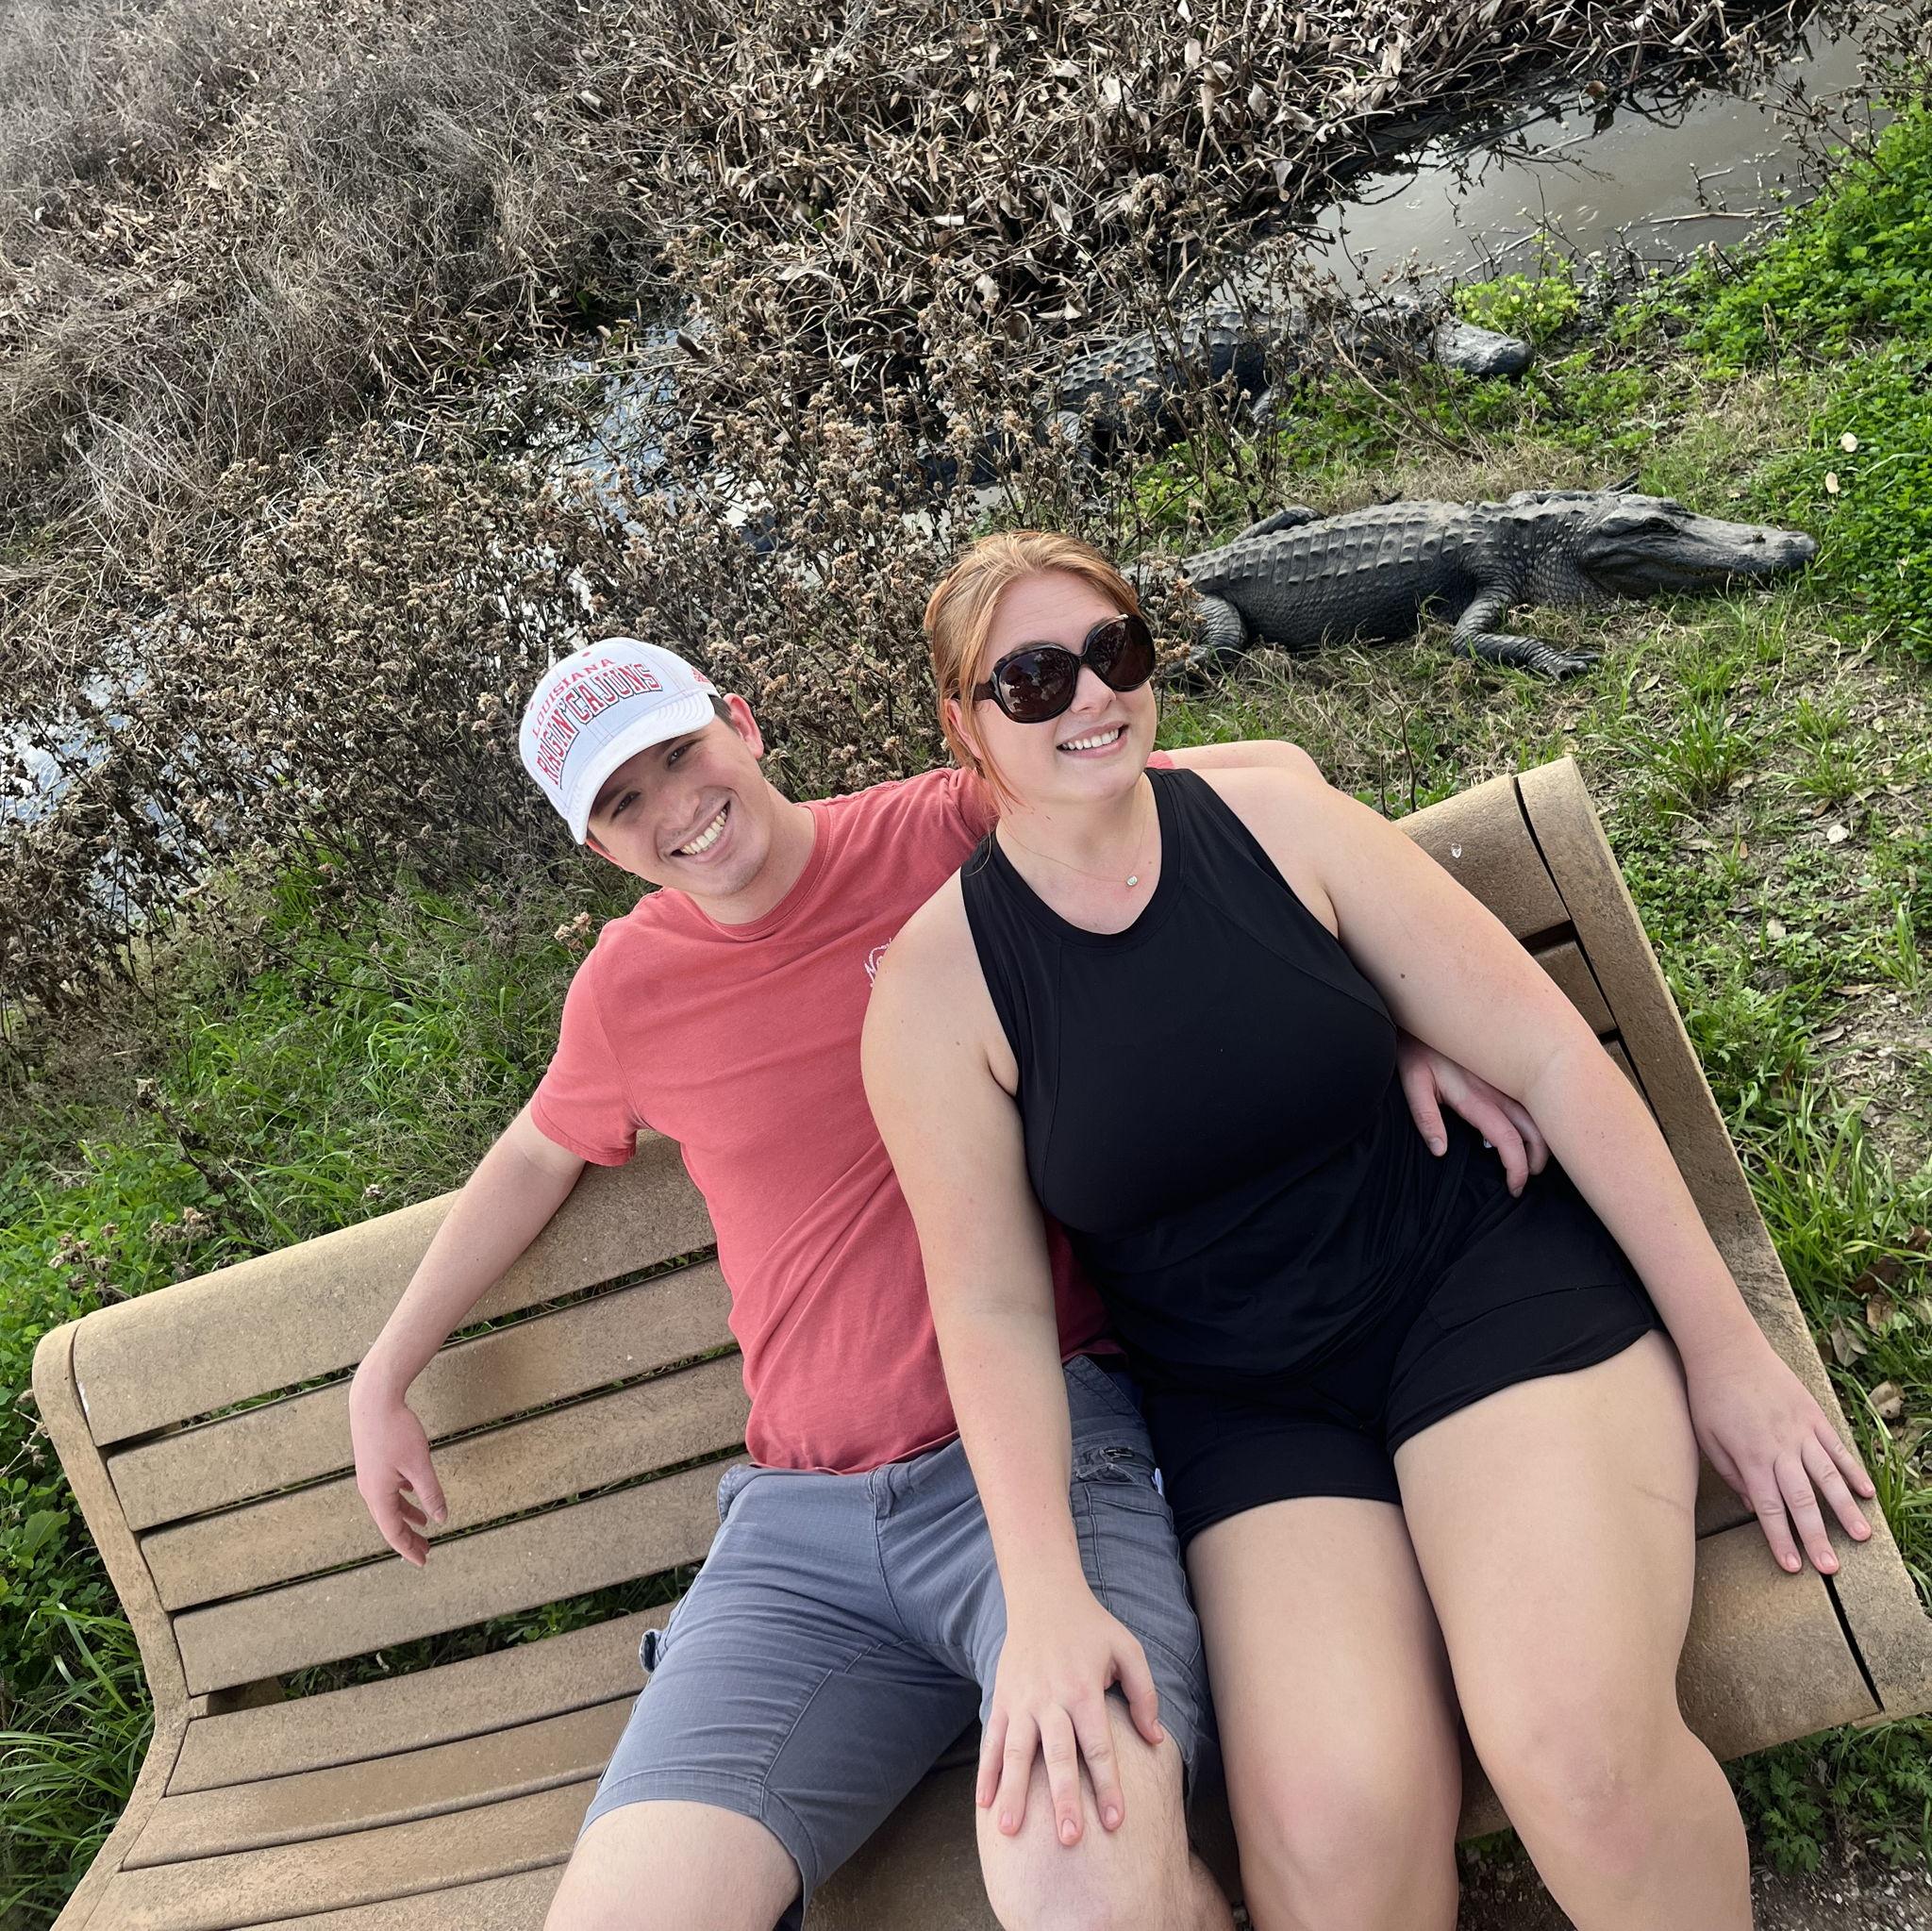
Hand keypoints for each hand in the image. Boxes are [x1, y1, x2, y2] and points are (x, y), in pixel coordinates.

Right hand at [349, 1370, 447, 1565]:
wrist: (372, 1400)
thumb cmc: (396, 1430)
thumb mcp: (419, 1464)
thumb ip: (431, 1493)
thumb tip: (441, 1518)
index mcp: (378, 1495)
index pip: (393, 1532)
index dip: (409, 1548)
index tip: (424, 1561)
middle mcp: (370, 1490)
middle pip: (390, 1522)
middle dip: (409, 1537)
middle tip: (426, 1551)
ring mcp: (371, 1476)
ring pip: (390, 1505)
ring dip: (407, 1517)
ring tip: (423, 1527)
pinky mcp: (374, 1463)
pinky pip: (389, 1489)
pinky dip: (403, 1498)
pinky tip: (415, 1494)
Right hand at [980, 1590, 1163, 1846]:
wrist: (1043, 1594)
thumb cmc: (1091, 1627)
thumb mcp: (1128, 1649)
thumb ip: (1144, 1694)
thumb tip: (1155, 1739)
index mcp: (1084, 1690)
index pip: (1098, 1747)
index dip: (1107, 1786)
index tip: (1115, 1823)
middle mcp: (1051, 1699)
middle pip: (1058, 1756)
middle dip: (1063, 1799)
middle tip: (1069, 1839)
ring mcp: (1021, 1700)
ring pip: (1017, 1752)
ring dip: (1014, 1792)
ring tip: (1010, 1830)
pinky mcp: (1001, 1698)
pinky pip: (992, 1740)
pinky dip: (987, 1771)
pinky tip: (983, 1803)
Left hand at [1396, 1033, 1547, 1195]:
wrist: (1428, 1010)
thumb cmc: (1416, 1048)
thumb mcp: (1413, 1083)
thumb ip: (1426, 1118)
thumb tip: (1440, 1151)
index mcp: (1475, 1097)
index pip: (1507, 1139)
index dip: (1517, 1167)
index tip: (1515, 1186)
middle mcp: (1497, 1088)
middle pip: (1535, 1129)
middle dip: (1540, 1157)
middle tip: (1529, 1175)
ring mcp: (1506, 1077)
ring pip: (1541, 1112)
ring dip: (1545, 1137)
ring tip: (1536, 1156)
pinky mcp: (1508, 1068)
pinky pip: (1534, 1096)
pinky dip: (1542, 1115)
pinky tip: (1537, 1125)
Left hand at [1684, 1330, 1875, 1574]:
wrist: (1727, 1350)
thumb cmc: (1709, 1396)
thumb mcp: (1707, 1438)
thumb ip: (1732, 1474)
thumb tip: (1754, 1506)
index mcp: (1751, 1458)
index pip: (1770, 1508)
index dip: (1782, 1539)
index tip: (1794, 1566)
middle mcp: (1780, 1448)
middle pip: (1802, 1500)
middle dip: (1817, 1536)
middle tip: (1832, 1568)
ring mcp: (1801, 1431)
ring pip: (1828, 1476)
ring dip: (1845, 1509)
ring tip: (1862, 1536)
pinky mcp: (1814, 1415)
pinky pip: (1837, 1448)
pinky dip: (1853, 1470)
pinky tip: (1865, 1493)